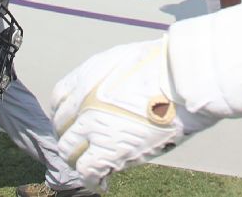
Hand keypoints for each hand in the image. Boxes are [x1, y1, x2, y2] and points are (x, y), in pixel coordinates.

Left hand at [52, 38, 216, 190]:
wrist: (182, 79)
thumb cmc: (162, 66)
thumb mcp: (123, 59)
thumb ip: (106, 76)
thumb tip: (108, 89)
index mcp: (86, 80)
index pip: (58, 102)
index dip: (67, 114)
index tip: (76, 121)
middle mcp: (83, 105)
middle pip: (61, 130)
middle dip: (71, 137)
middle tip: (85, 144)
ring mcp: (94, 129)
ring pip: (69, 153)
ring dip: (79, 159)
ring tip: (93, 163)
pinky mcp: (111, 151)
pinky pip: (88, 172)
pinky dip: (92, 179)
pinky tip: (101, 183)